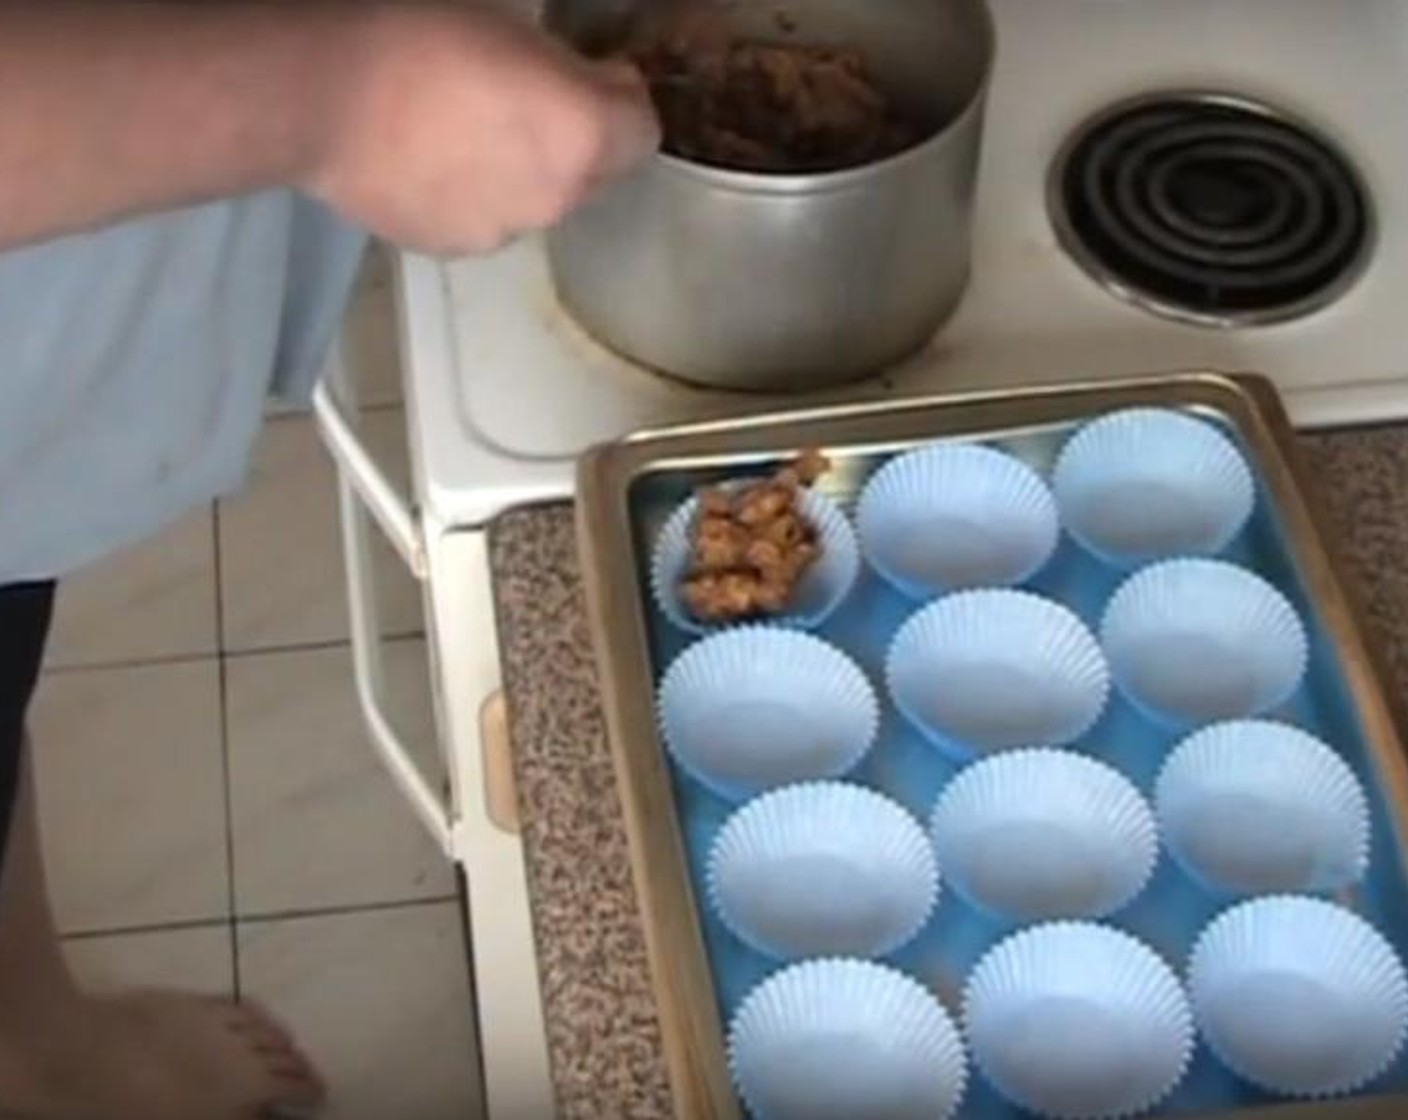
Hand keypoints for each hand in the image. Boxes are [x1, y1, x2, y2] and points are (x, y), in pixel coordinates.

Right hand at [308, 2, 659, 254]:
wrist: (320, 95)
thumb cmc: (417, 33)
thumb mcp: (510, 24)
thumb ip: (563, 66)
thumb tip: (581, 79)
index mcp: (584, 136)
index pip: (642, 130)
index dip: (622, 98)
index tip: (594, 74)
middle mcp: (558, 198)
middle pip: (597, 174)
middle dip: (579, 141)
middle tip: (529, 101)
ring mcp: (505, 231)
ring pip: (539, 200)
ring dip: (526, 171)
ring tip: (471, 133)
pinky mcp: (455, 248)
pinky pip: (488, 219)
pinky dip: (477, 195)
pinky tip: (435, 161)